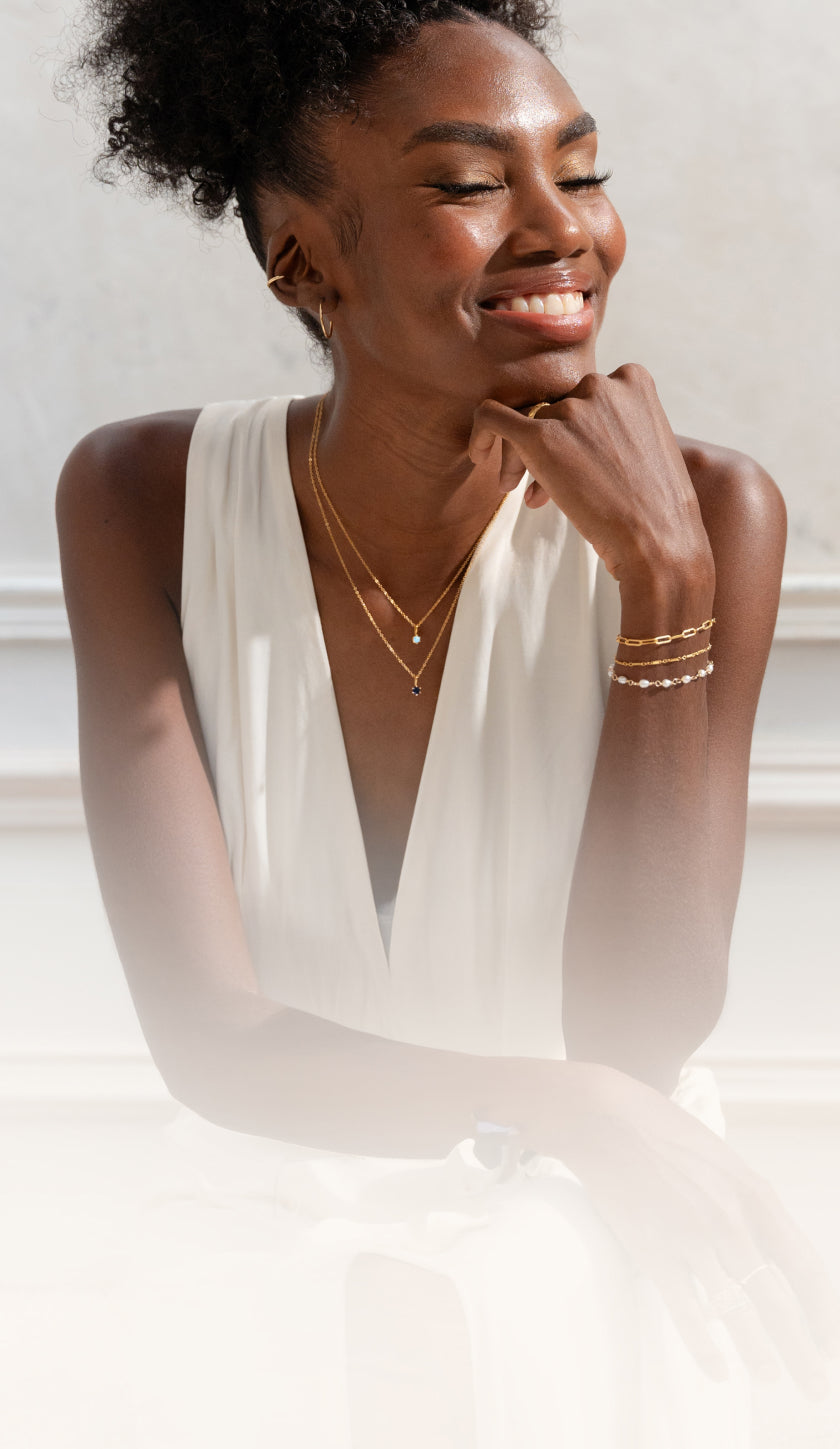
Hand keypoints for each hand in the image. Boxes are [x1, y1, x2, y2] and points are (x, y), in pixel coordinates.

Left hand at [469, 364, 713, 591]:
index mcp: (634, 380)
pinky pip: (491, 417)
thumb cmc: (657, 506)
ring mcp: (572, 409)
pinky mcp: (542, 437)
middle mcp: (601, 385)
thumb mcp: (650, 445)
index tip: (582, 465)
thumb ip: (617, 424)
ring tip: (536, 498)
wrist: (658, 542)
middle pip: (557, 407)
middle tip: (553, 490)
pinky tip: (477, 456)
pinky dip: (481, 433)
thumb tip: (570, 433)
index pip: (587, 395)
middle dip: (554, 445)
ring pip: (530, 422)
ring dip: (529, 460)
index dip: (579, 429)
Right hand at [524, 1059, 839, 1395]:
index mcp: (755, 1196)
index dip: (822, 1313)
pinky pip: (687, 1312)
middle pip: (777, 1301)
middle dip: (801, 1350)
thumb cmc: (664, 1132)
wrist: (605, 1118)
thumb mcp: (724, 1160)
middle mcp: (731, 1221)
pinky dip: (705, 1348)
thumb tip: (769, 1249)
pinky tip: (717, 1370)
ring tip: (771, 1377)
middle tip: (814, 1386)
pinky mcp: (654, 1252)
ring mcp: (692, 1239)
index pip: (804, 1267)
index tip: (829, 1343)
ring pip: (738, 1313)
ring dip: (759, 1353)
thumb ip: (749, 1203)